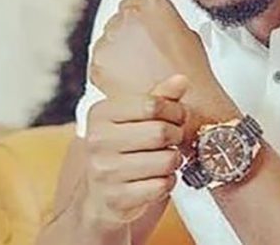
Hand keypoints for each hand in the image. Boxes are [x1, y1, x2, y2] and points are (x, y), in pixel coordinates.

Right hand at [83, 74, 186, 226]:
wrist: (101, 195)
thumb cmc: (123, 149)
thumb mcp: (137, 117)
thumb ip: (160, 97)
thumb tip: (181, 80)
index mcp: (101, 114)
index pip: (152, 104)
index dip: (174, 110)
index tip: (177, 116)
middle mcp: (98, 141)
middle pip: (160, 132)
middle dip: (176, 135)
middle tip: (173, 139)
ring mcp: (105, 171)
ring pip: (165, 160)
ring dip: (173, 160)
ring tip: (164, 159)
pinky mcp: (116, 198)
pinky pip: (161, 186)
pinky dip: (167, 182)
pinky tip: (157, 178)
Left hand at [90, 0, 240, 137]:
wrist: (185, 103)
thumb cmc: (191, 71)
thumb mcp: (188, 34)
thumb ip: (165, 23)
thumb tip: (155, 26)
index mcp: (152, 4)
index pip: (136, 3)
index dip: (140, 21)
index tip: (144, 32)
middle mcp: (128, 17)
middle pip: (119, 21)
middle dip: (128, 36)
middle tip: (144, 54)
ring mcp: (111, 40)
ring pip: (108, 42)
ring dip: (118, 53)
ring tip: (140, 70)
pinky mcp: (99, 63)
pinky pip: (101, 63)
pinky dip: (111, 72)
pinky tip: (131, 80)